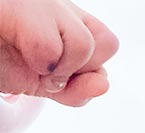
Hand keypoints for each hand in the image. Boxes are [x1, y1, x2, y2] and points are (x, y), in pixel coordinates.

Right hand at [0, 0, 118, 106]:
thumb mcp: (40, 82)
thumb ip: (75, 90)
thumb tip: (103, 85)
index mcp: (66, 16)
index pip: (107, 43)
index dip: (89, 69)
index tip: (56, 74)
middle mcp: (58, 3)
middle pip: (108, 42)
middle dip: (78, 68)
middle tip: (42, 66)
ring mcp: (42, 2)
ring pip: (84, 45)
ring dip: (56, 68)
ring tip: (27, 58)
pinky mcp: (19, 8)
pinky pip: (50, 47)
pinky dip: (37, 62)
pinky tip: (15, 49)